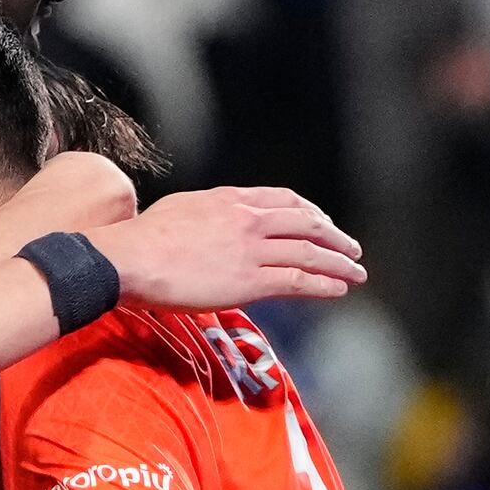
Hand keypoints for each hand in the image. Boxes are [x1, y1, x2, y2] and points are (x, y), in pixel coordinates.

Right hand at [97, 186, 364, 313]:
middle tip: (351, 249)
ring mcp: (252, 249)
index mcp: (232, 200)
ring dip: (339, 263)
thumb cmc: (143, 240)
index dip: (310, 213)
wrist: (132, 258)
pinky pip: (298, 280)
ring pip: (309, 253)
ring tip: (356, 274)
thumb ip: (207, 214)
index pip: (284, 200)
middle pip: (306, 224)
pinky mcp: (250, 280)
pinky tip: (339, 289)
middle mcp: (249, 219)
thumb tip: (209, 224)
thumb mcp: (182, 210)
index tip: (322, 223)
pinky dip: (324, 284)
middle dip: (334, 237)